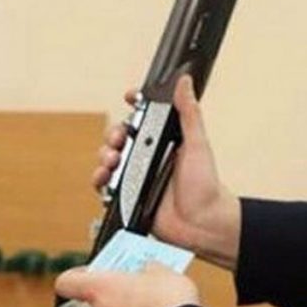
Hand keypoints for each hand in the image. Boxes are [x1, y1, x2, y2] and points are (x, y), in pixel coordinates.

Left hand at [56, 264, 199, 306]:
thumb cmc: (169, 305)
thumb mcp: (163, 272)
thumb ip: (148, 270)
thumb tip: (149, 270)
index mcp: (99, 290)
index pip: (67, 282)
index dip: (76, 276)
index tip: (90, 272)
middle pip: (96, 306)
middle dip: (116, 298)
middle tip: (137, 289)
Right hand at [93, 76, 241, 270]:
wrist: (202, 224)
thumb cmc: (206, 187)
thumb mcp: (197, 145)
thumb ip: (189, 114)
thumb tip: (185, 83)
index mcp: (164, 142)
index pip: (143, 118)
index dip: (134, 107)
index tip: (130, 97)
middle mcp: (149, 157)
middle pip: (120, 137)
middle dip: (114, 134)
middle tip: (119, 139)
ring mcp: (137, 177)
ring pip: (110, 159)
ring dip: (104, 155)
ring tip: (112, 160)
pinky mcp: (129, 197)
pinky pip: (106, 185)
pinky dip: (100, 180)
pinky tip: (103, 178)